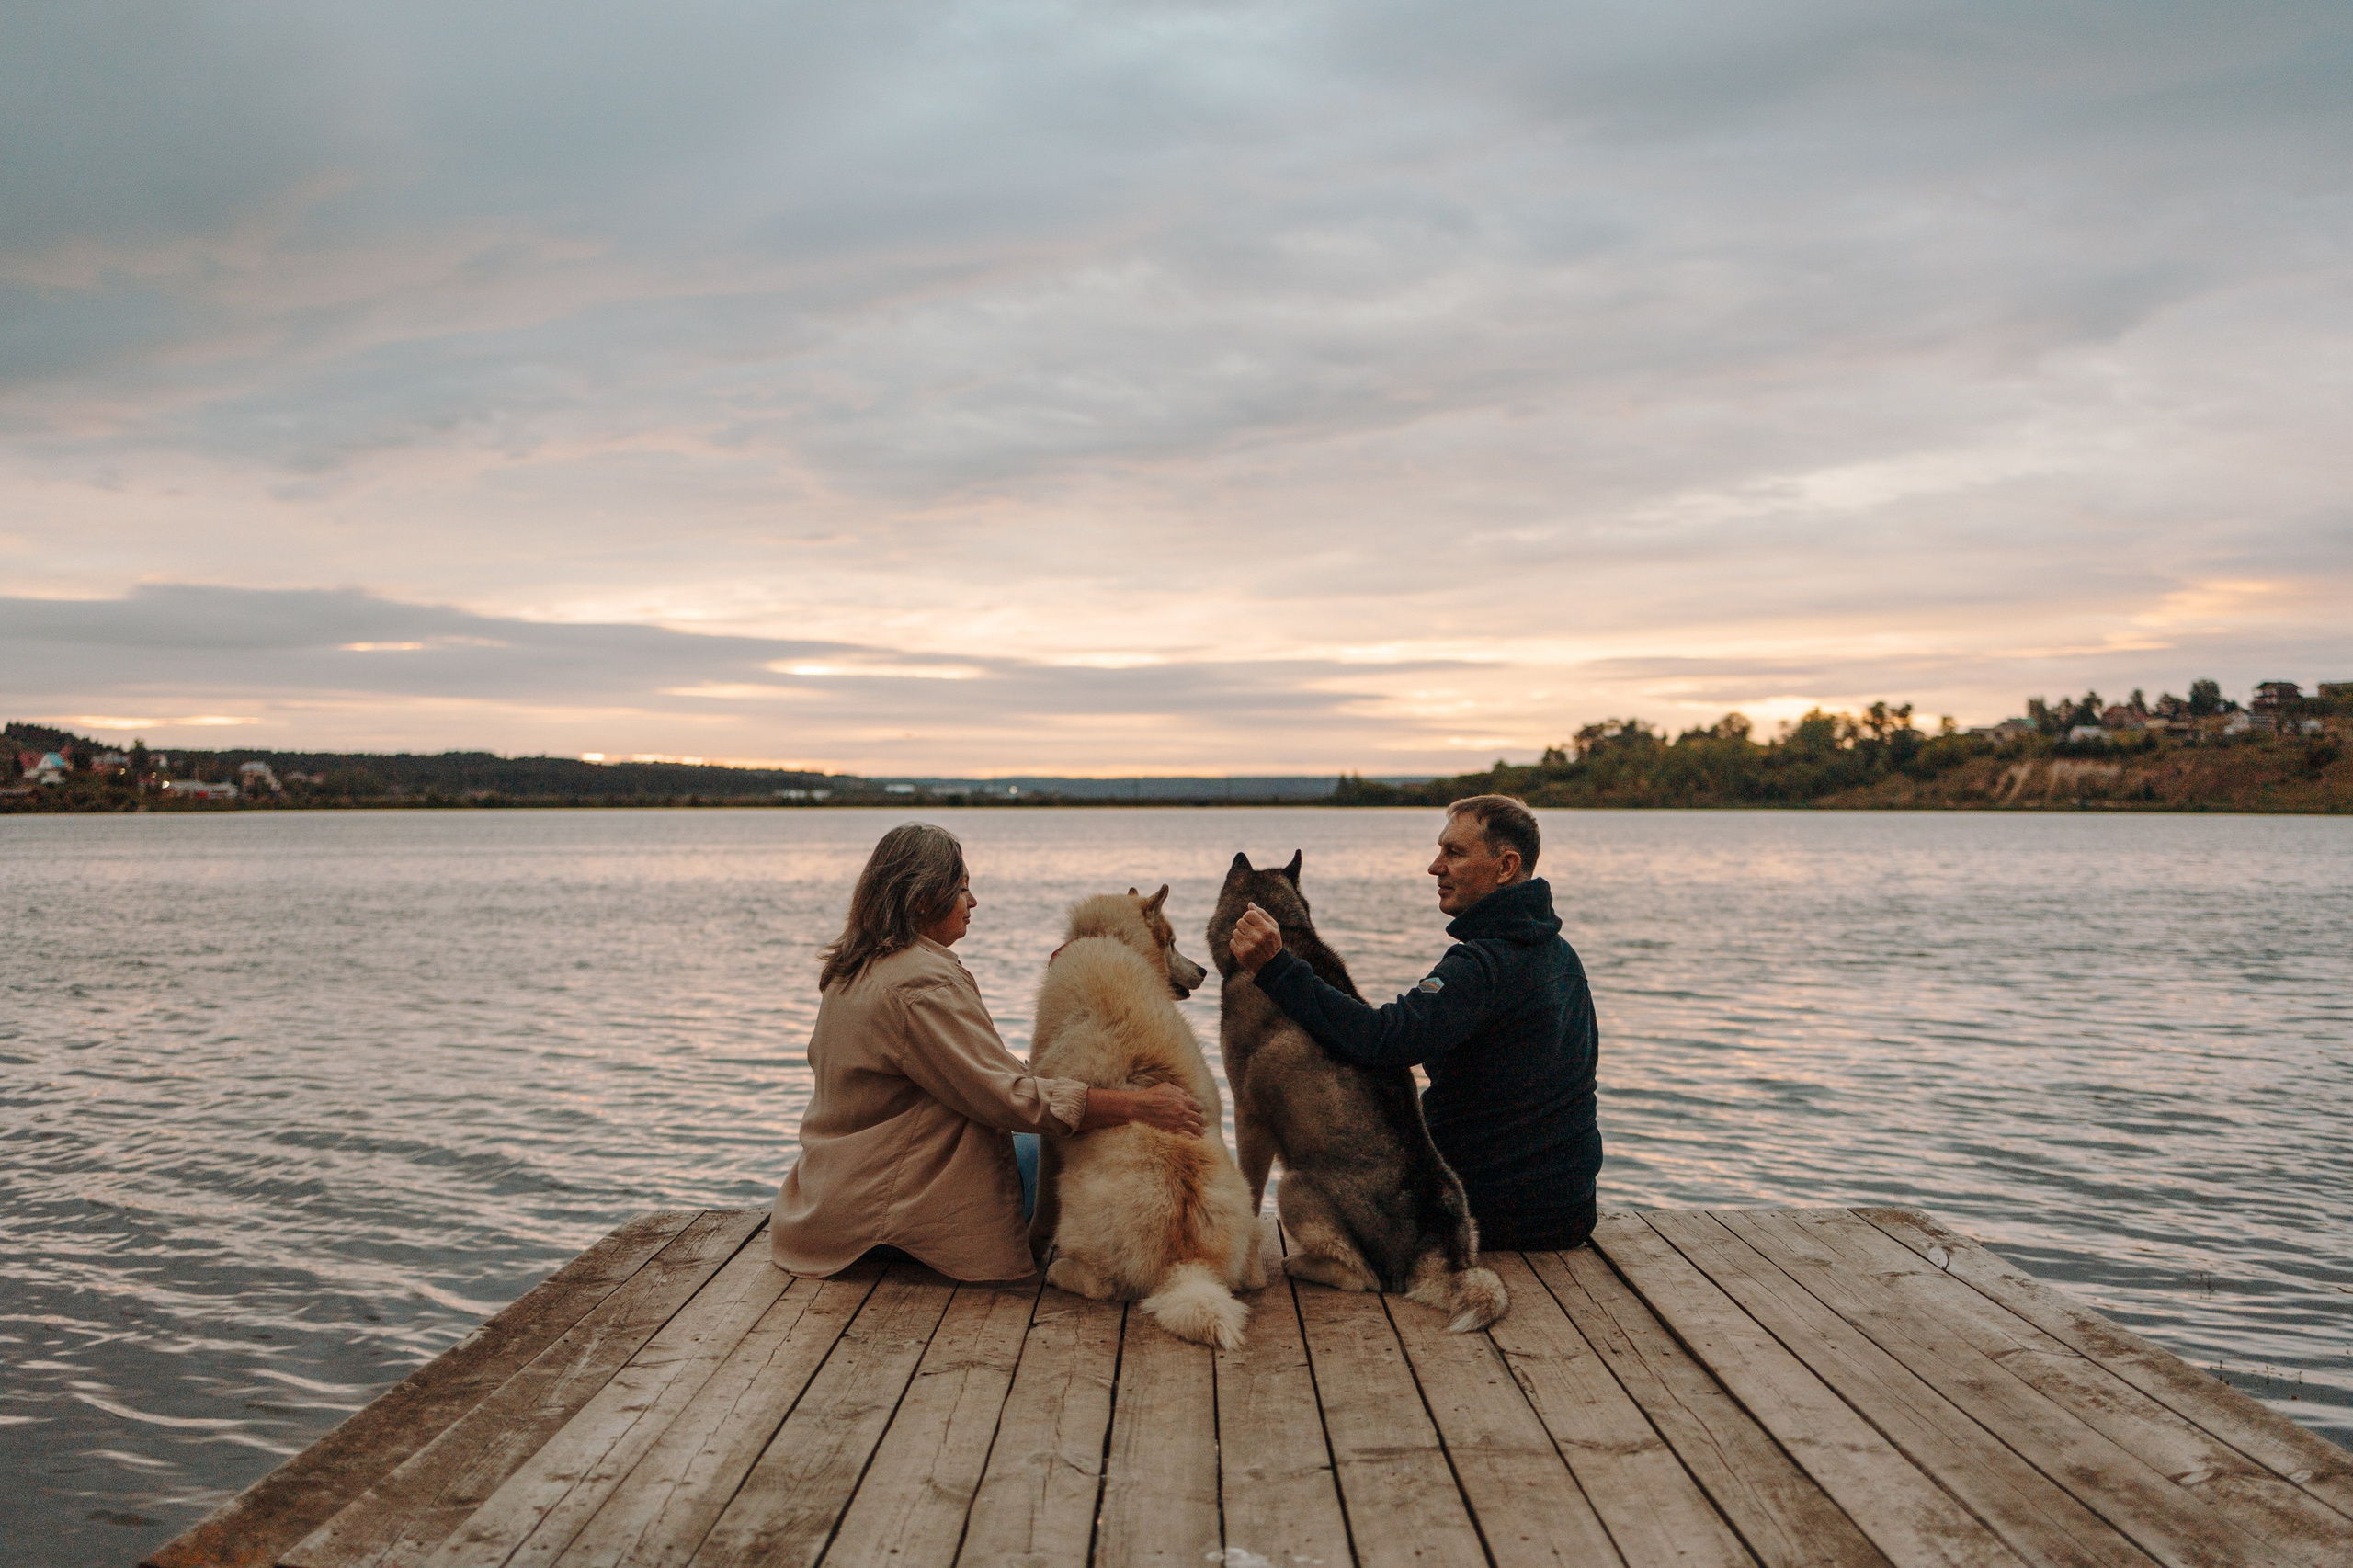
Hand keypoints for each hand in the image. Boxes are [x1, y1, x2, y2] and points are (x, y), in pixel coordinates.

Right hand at [1081, 1082, 1205, 1137]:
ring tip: (1200, 1134)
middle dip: (1199, 1121)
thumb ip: (1178, 1090)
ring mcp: (1178, 1123)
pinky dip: (1194, 1139)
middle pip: (1198, 1118)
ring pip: (1196, 1129)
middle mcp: (1183, 1112)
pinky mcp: (1172, 1132)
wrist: (1138, 1107)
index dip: (1198, 1110)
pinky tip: (1196, 1141)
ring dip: (1199, 1131)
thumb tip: (1186, 1094)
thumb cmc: (1150, 1096)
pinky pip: (1188, 1138)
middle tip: (1199, 1124)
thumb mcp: (1165, 1087)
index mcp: (1183, 1101)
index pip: (1197, 1107)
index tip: (1197, 1113)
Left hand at [1229, 902, 1282, 974]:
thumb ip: (1262, 914)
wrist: (1272, 966)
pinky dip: (1237, 945)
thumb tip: (1250, 904)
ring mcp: (1248, 946)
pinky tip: (1246, 949)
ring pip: (1235, 932)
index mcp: (1266, 929)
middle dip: (1245, 926)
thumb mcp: (1273, 927)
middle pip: (1240, 922)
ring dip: (1241, 936)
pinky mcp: (1241, 954)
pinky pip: (1232, 942)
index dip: (1249, 917)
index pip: (1249, 914)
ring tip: (1250, 942)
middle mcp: (1257, 937)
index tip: (1253, 923)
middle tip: (1252, 934)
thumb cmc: (1273, 943)